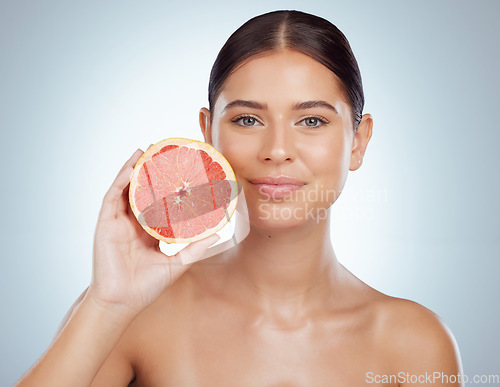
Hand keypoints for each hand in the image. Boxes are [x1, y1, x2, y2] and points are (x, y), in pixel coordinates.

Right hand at [88, 146, 219, 313]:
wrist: (123, 301)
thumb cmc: (147, 286)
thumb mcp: (177, 263)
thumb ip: (195, 248)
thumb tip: (219, 233)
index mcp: (148, 230)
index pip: (158, 201)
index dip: (167, 186)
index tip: (180, 171)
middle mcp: (133, 222)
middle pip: (142, 190)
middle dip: (150, 171)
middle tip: (163, 152)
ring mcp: (118, 221)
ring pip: (126, 188)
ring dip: (135, 168)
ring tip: (146, 150)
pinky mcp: (106, 222)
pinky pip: (113, 195)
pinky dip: (122, 179)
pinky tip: (132, 165)